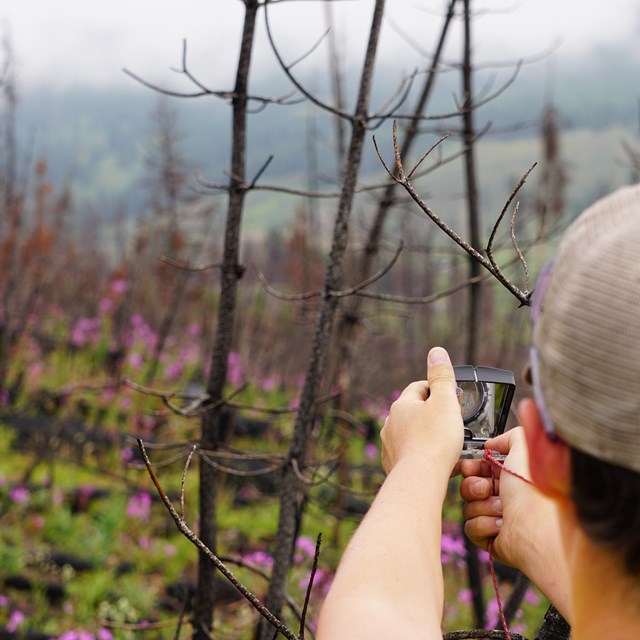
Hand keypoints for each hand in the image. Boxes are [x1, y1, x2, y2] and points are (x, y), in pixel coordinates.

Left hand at [381, 346, 462, 474]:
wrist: (420, 479)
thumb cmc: (435, 441)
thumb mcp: (445, 402)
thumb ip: (442, 376)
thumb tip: (436, 352)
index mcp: (402, 405)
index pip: (420, 387)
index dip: (438, 390)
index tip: (453, 399)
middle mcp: (391, 423)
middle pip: (415, 411)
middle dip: (434, 414)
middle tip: (453, 423)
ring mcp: (390, 444)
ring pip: (412, 434)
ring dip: (428, 436)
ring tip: (448, 445)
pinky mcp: (393, 465)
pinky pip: (411, 454)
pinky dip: (423, 455)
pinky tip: (438, 462)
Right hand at [459, 428, 531, 565]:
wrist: (537, 528)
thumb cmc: (533, 491)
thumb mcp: (524, 448)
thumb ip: (508, 436)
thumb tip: (492, 444)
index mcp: (509, 477)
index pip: (478, 468)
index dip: (470, 467)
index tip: (470, 467)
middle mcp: (504, 496)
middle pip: (468, 486)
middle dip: (474, 486)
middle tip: (487, 489)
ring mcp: (497, 517)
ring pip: (468, 507)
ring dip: (482, 506)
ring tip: (502, 510)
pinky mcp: (491, 537)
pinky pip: (470, 527)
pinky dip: (484, 524)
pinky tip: (501, 525)